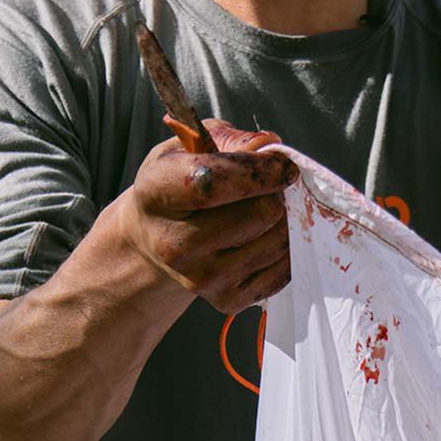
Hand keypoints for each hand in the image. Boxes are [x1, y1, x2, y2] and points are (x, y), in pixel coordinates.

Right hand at [117, 115, 296, 314]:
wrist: (155, 242)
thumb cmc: (177, 184)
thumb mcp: (188, 148)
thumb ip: (229, 140)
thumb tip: (271, 146)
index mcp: (156, 194)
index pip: (214, 183)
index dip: (260, 171)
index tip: (282, 164)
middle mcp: (174, 244)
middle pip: (260, 213)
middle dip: (276, 193)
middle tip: (268, 187)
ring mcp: (201, 278)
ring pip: (279, 240)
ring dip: (285, 220)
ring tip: (263, 209)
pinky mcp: (227, 301)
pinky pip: (284, 270)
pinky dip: (286, 249)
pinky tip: (264, 236)